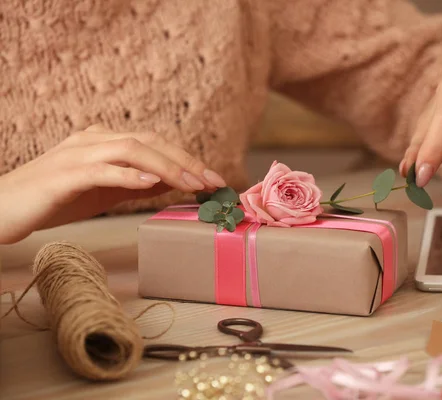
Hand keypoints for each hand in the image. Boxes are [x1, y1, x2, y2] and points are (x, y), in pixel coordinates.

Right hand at [0, 125, 226, 243]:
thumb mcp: (103, 191)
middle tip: (211, 180)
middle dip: (183, 160)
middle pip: (147, 141)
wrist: (4, 209)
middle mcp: (92, 140)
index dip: (185, 158)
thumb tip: (167, 184)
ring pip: (129, 150)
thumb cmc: (54, 199)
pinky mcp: (64, 175)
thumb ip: (132, 184)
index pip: (152, 143)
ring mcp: (77, 154)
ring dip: (165, 166)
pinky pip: (101, 170)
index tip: (212, 177)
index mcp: (102, 141)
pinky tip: (150, 183)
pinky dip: (128, 175)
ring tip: (190, 182)